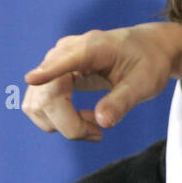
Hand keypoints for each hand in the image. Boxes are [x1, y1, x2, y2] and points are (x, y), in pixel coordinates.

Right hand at [22, 23, 181, 140]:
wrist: (147, 49)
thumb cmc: (149, 63)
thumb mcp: (145, 84)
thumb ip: (123, 101)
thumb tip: (102, 123)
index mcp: (91, 48)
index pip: (64, 60)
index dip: (47, 72)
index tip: (33, 79)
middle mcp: (65, 52)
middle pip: (46, 94)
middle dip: (67, 124)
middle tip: (98, 135)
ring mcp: (54, 63)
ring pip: (37, 103)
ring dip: (61, 124)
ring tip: (94, 125)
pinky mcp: (53, 76)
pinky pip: (40, 104)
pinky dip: (58, 119)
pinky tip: (85, 117)